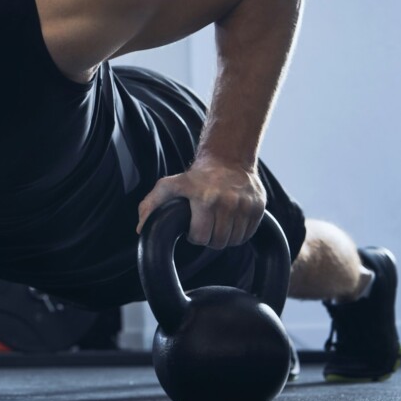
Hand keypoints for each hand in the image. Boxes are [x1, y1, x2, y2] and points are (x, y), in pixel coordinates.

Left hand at [136, 157, 266, 248]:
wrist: (228, 159)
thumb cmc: (195, 176)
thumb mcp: (168, 186)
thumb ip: (150, 205)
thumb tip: (141, 229)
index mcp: (205, 198)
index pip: (201, 237)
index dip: (195, 236)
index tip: (193, 228)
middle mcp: (228, 202)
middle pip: (218, 241)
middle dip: (209, 238)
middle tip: (205, 227)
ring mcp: (245, 205)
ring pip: (234, 240)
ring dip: (224, 237)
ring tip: (217, 225)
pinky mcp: (259, 207)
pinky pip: (248, 234)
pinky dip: (238, 233)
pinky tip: (229, 223)